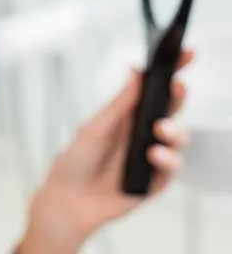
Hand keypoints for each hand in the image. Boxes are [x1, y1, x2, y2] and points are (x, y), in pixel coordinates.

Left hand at [29, 50, 192, 253]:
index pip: (156, 89)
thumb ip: (119, 104)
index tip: (186, 52)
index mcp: (128, 116)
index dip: (173, 70)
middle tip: (177, 88)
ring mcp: (152, 157)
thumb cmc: (75, 162)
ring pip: (179, 138)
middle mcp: (144, 134)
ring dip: (175, 131)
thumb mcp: (95, 128)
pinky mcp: (155, 181)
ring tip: (160, 129)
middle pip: (172, 109)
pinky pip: (171, 167)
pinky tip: (153, 155)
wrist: (67, 201)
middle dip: (179, 97)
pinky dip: (166, 159)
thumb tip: (136, 71)